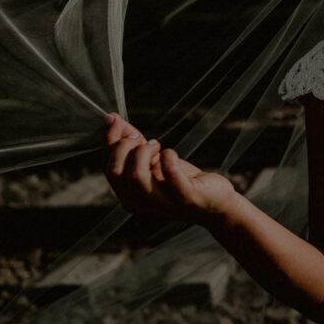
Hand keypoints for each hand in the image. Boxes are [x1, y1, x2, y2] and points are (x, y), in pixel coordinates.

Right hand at [103, 112, 237, 225]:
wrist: (215, 201)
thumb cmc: (182, 180)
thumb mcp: (153, 161)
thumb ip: (132, 143)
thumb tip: (112, 118)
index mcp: (129, 197)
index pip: (108, 169)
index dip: (108, 140)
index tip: (115, 120)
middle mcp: (141, 205)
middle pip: (115, 173)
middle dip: (124, 147)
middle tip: (143, 138)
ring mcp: (163, 204)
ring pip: (136, 176)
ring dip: (143, 152)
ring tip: (157, 146)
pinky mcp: (186, 198)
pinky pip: (169, 174)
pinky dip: (167, 157)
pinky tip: (170, 153)